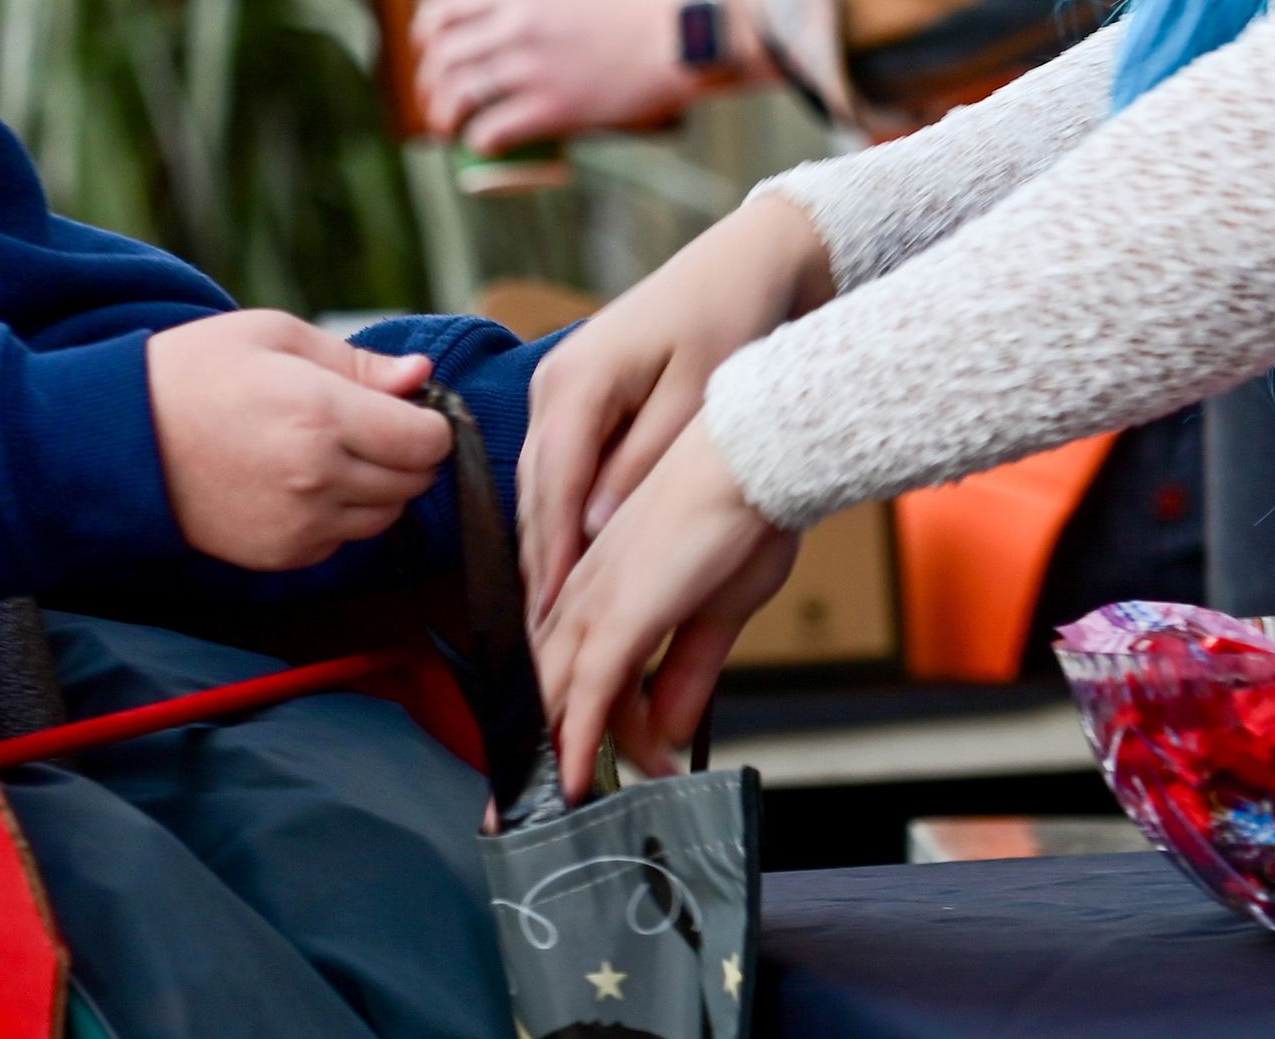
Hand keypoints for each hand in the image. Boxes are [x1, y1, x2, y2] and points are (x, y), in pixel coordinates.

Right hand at [146, 311, 452, 570]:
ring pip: (384, 516)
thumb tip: (420, 377)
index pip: (427, 441)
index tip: (406, 405)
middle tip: (368, 422)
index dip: (429, 421)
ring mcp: (301, 525)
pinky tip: (301, 481)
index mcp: (323, 415)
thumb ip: (356, 362)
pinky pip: (344, 541)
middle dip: (406, 451)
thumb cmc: (197, 373)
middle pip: (413, 481)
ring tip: (331, 450)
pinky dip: (340, 515)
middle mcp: (319, 478)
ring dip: (378, 486)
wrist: (123, 439)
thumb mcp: (275, 337)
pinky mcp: (282, 556)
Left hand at [411, 0, 716, 150]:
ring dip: (441, 119)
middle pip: (443, 58)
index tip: (428, 54)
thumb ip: (535, 11)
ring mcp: (531, 67)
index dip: (424, 36)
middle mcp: (516, 26)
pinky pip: (490, 130)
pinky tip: (481, 147)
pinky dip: (478, 142)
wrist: (675, 39)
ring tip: (447, 132)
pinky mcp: (551, 107)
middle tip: (437, 106)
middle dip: (428, 87)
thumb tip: (511, 37)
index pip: (442, 8)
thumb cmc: (631, 21)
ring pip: (458, 95)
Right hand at [516, 193, 830, 622]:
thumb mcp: (696, 399)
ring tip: (553, 630)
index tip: (548, 631)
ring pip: (540, 488)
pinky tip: (574, 566)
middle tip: (545, 653)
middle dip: (537, 576)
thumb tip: (592, 528)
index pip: (549, 493)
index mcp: (576, 386)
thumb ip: (642, 464)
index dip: (548, 566)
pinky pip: (558, 470)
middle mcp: (553, 387)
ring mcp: (559, 388)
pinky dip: (562, 521)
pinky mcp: (577, 395)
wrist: (748, 261)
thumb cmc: (731, 320)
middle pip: (533, 498)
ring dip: (546, 554)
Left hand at [532, 419, 800, 787]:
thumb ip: (687, 672)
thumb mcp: (718, 614)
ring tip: (537, 815)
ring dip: (549, 756)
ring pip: (555, 691)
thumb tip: (668, 730)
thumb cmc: (744, 516)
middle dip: (534, 751)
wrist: (756, 459)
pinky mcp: (621, 612)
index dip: (568, 727)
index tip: (564, 776)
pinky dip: (578, 738)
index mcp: (608, 587)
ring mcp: (599, 601)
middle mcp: (588, 593)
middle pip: (546, 685)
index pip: (572, 670)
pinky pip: (587, 688)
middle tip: (518, 810)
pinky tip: (575, 781)